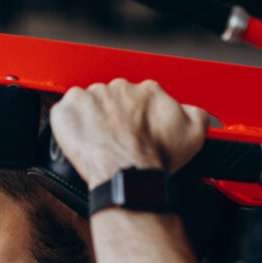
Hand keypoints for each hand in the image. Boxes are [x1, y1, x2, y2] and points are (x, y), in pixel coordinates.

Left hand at [48, 79, 208, 187]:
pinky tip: (79, 139)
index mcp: (147, 90)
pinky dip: (68, 124)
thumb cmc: (155, 158)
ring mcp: (90, 96)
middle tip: (116, 140)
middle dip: (114, 117)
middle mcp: (118, 88)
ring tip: (98, 142)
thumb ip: (197, 113)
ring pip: (88, 104)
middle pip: (113, 99)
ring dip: (91, 120)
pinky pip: (64, 112)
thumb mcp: (195, 133)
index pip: (140, 97)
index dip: (138, 117)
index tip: (135, 131)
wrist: (128, 175)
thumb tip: (193, 111)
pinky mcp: (67, 110)